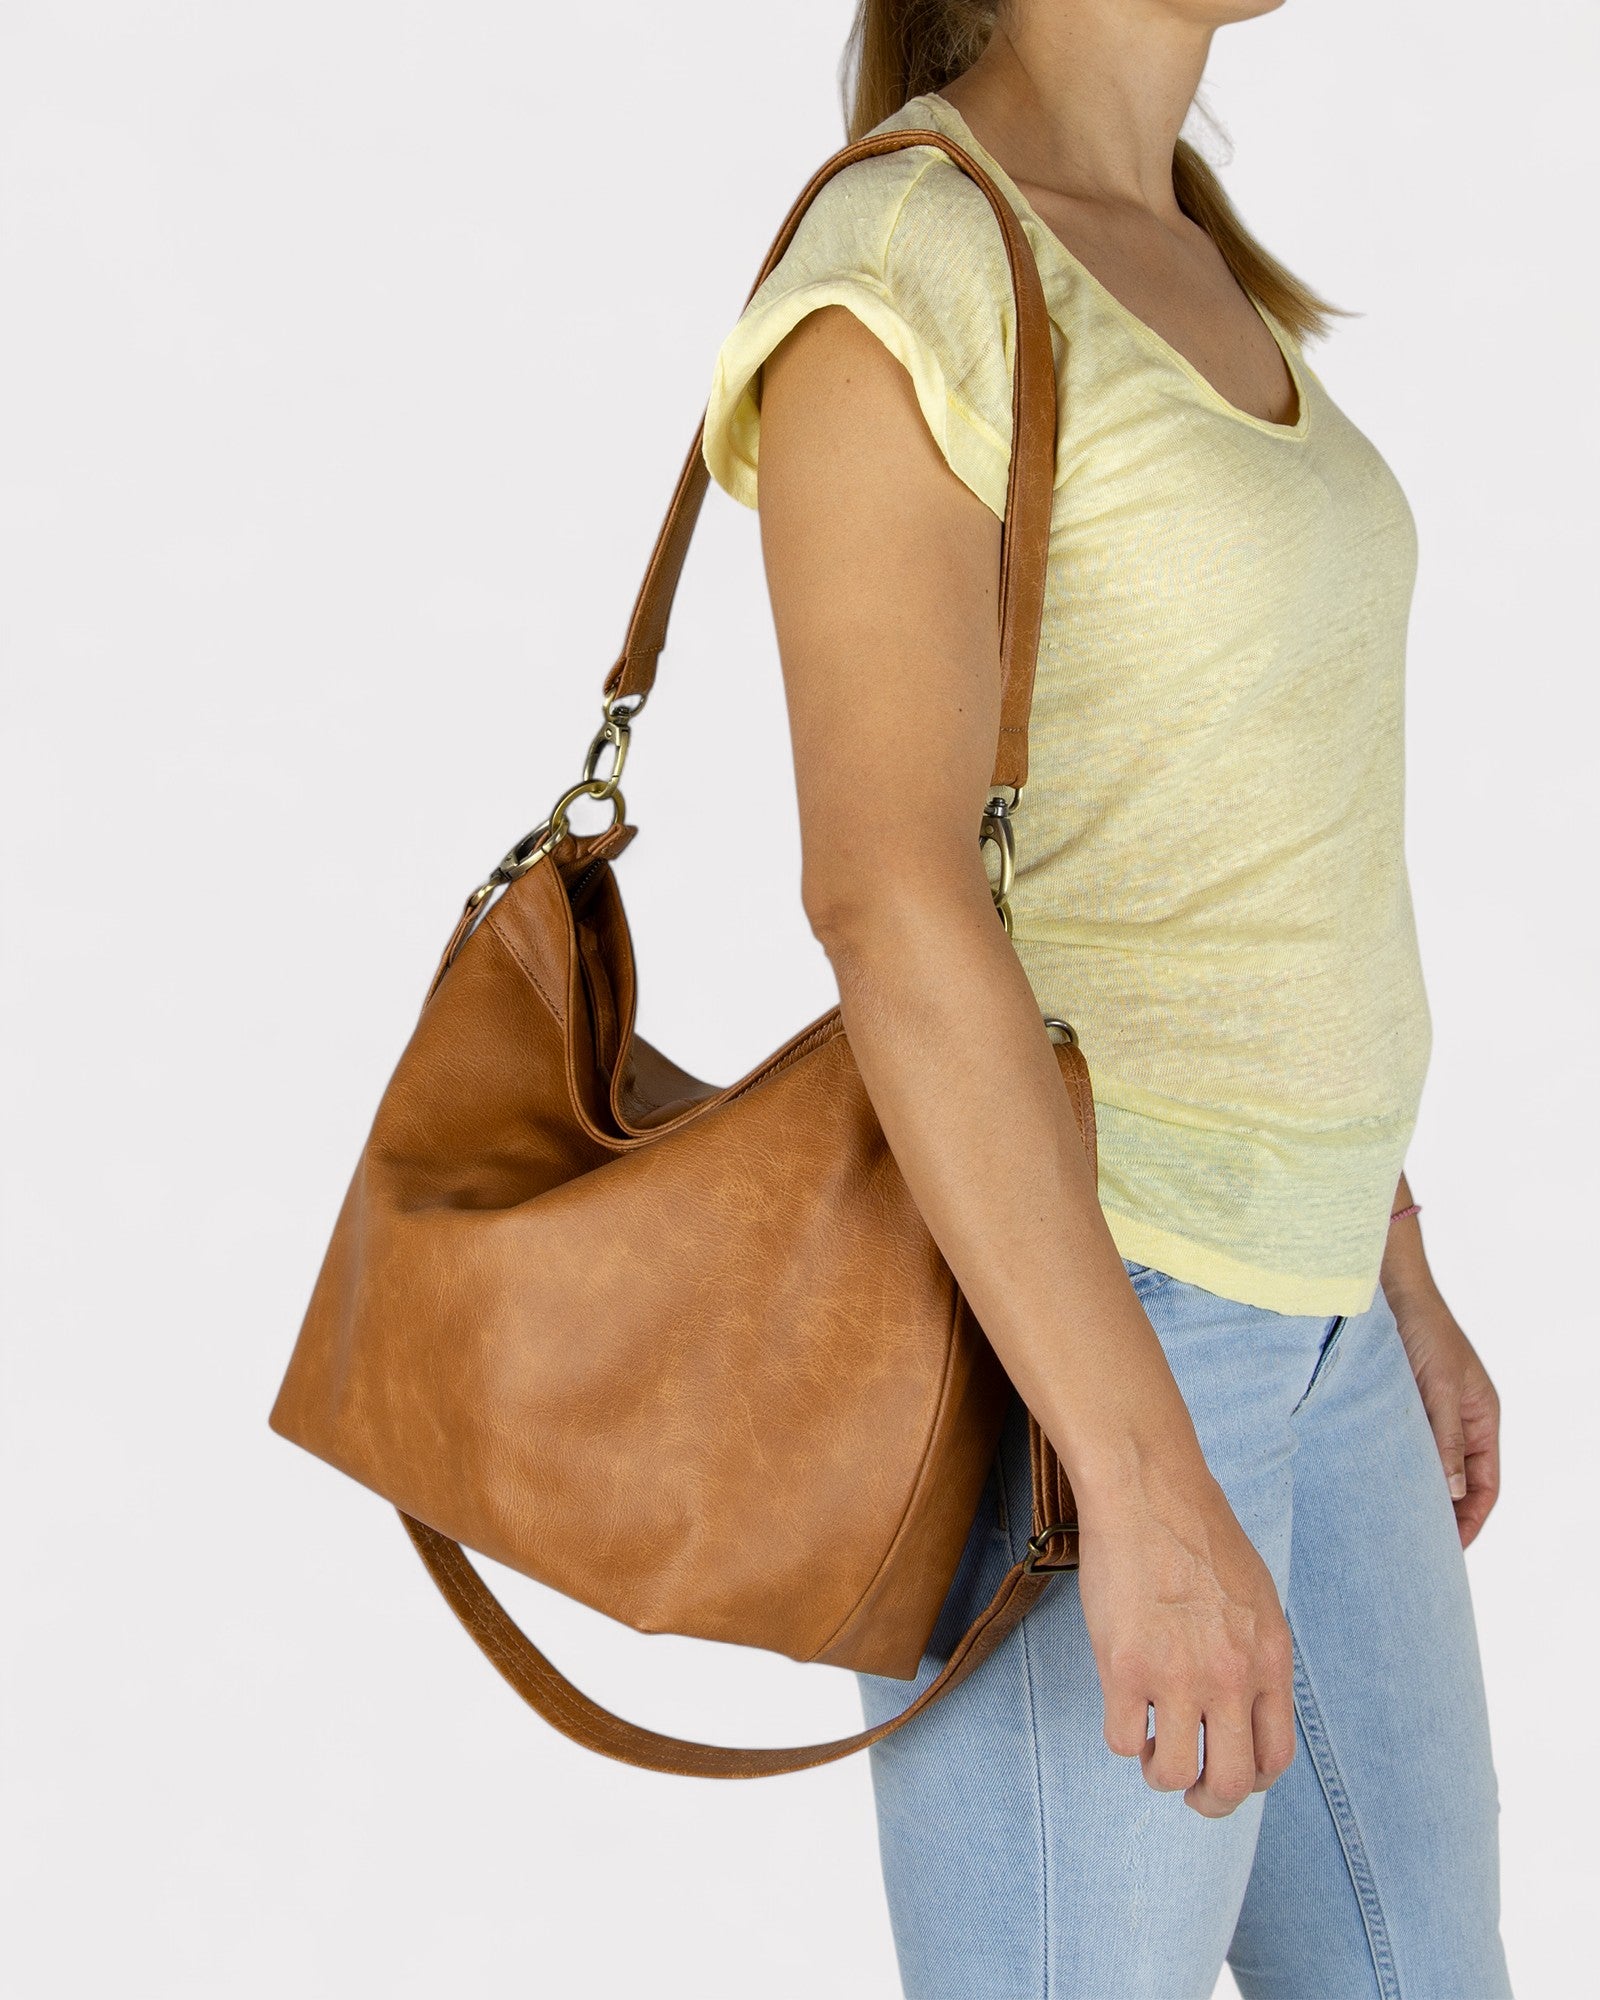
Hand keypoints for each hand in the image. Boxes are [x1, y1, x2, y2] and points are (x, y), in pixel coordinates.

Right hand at [1075, 1455, 1295, 1818]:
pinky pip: (1122, 1739)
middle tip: (1190, 1791)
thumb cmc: (1197, 1535)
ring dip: (1159, 1770)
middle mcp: (1231, 1677)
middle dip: (1209, 1801)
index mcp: (1269, 1659)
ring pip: (1173, 1773)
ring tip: (1149, 1744)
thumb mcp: (1255, 1599)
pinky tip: (1123, 1707)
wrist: (1149, 1491)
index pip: (1275, 1758)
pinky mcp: (1125, 1667)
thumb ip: (1255, 1656)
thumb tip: (1244, 1709)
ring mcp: (1177, 1675)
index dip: (1251, 1780)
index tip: (1227, 1771)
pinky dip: (1123, 1735)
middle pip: (1231, 1783)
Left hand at [1387, 1276, 1501, 1547]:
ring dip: (1416, 1492)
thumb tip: (1452, 1491)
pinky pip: (1403, 1445)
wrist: (1388, 1287)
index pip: (1485, 1485)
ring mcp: (1429, 1412)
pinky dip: (1394, 1467)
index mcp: (1482, 1418)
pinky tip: (1374, 1483)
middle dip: (1443, 1515)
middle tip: (1417, 1549)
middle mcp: (1459, 1420)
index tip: (1448, 1550)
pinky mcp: (1400, 1403)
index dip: (1471, 1520)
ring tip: (1393, 1524)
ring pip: (1428, 1466)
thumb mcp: (1439, 1385)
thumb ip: (1445, 1437)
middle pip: (1458, 1483)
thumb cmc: (1422, 1328)